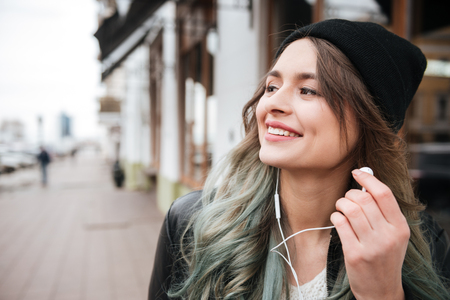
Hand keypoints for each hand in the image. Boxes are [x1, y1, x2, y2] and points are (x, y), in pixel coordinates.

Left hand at [330, 169, 409, 299]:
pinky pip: (340, 224)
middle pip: (363, 199)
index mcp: (400, 228)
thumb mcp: (394, 235)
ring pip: (350, 209)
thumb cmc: (385, 257)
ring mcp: (371, 246)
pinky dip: (335, 217)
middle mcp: (388, 236)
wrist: (381, 290)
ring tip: (341, 209)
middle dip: (349, 194)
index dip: (368, 179)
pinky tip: (337, 220)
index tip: (357, 172)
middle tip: (346, 199)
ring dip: (341, 204)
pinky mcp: (355, 254)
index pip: (384, 194)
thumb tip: (365, 182)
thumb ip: (383, 211)